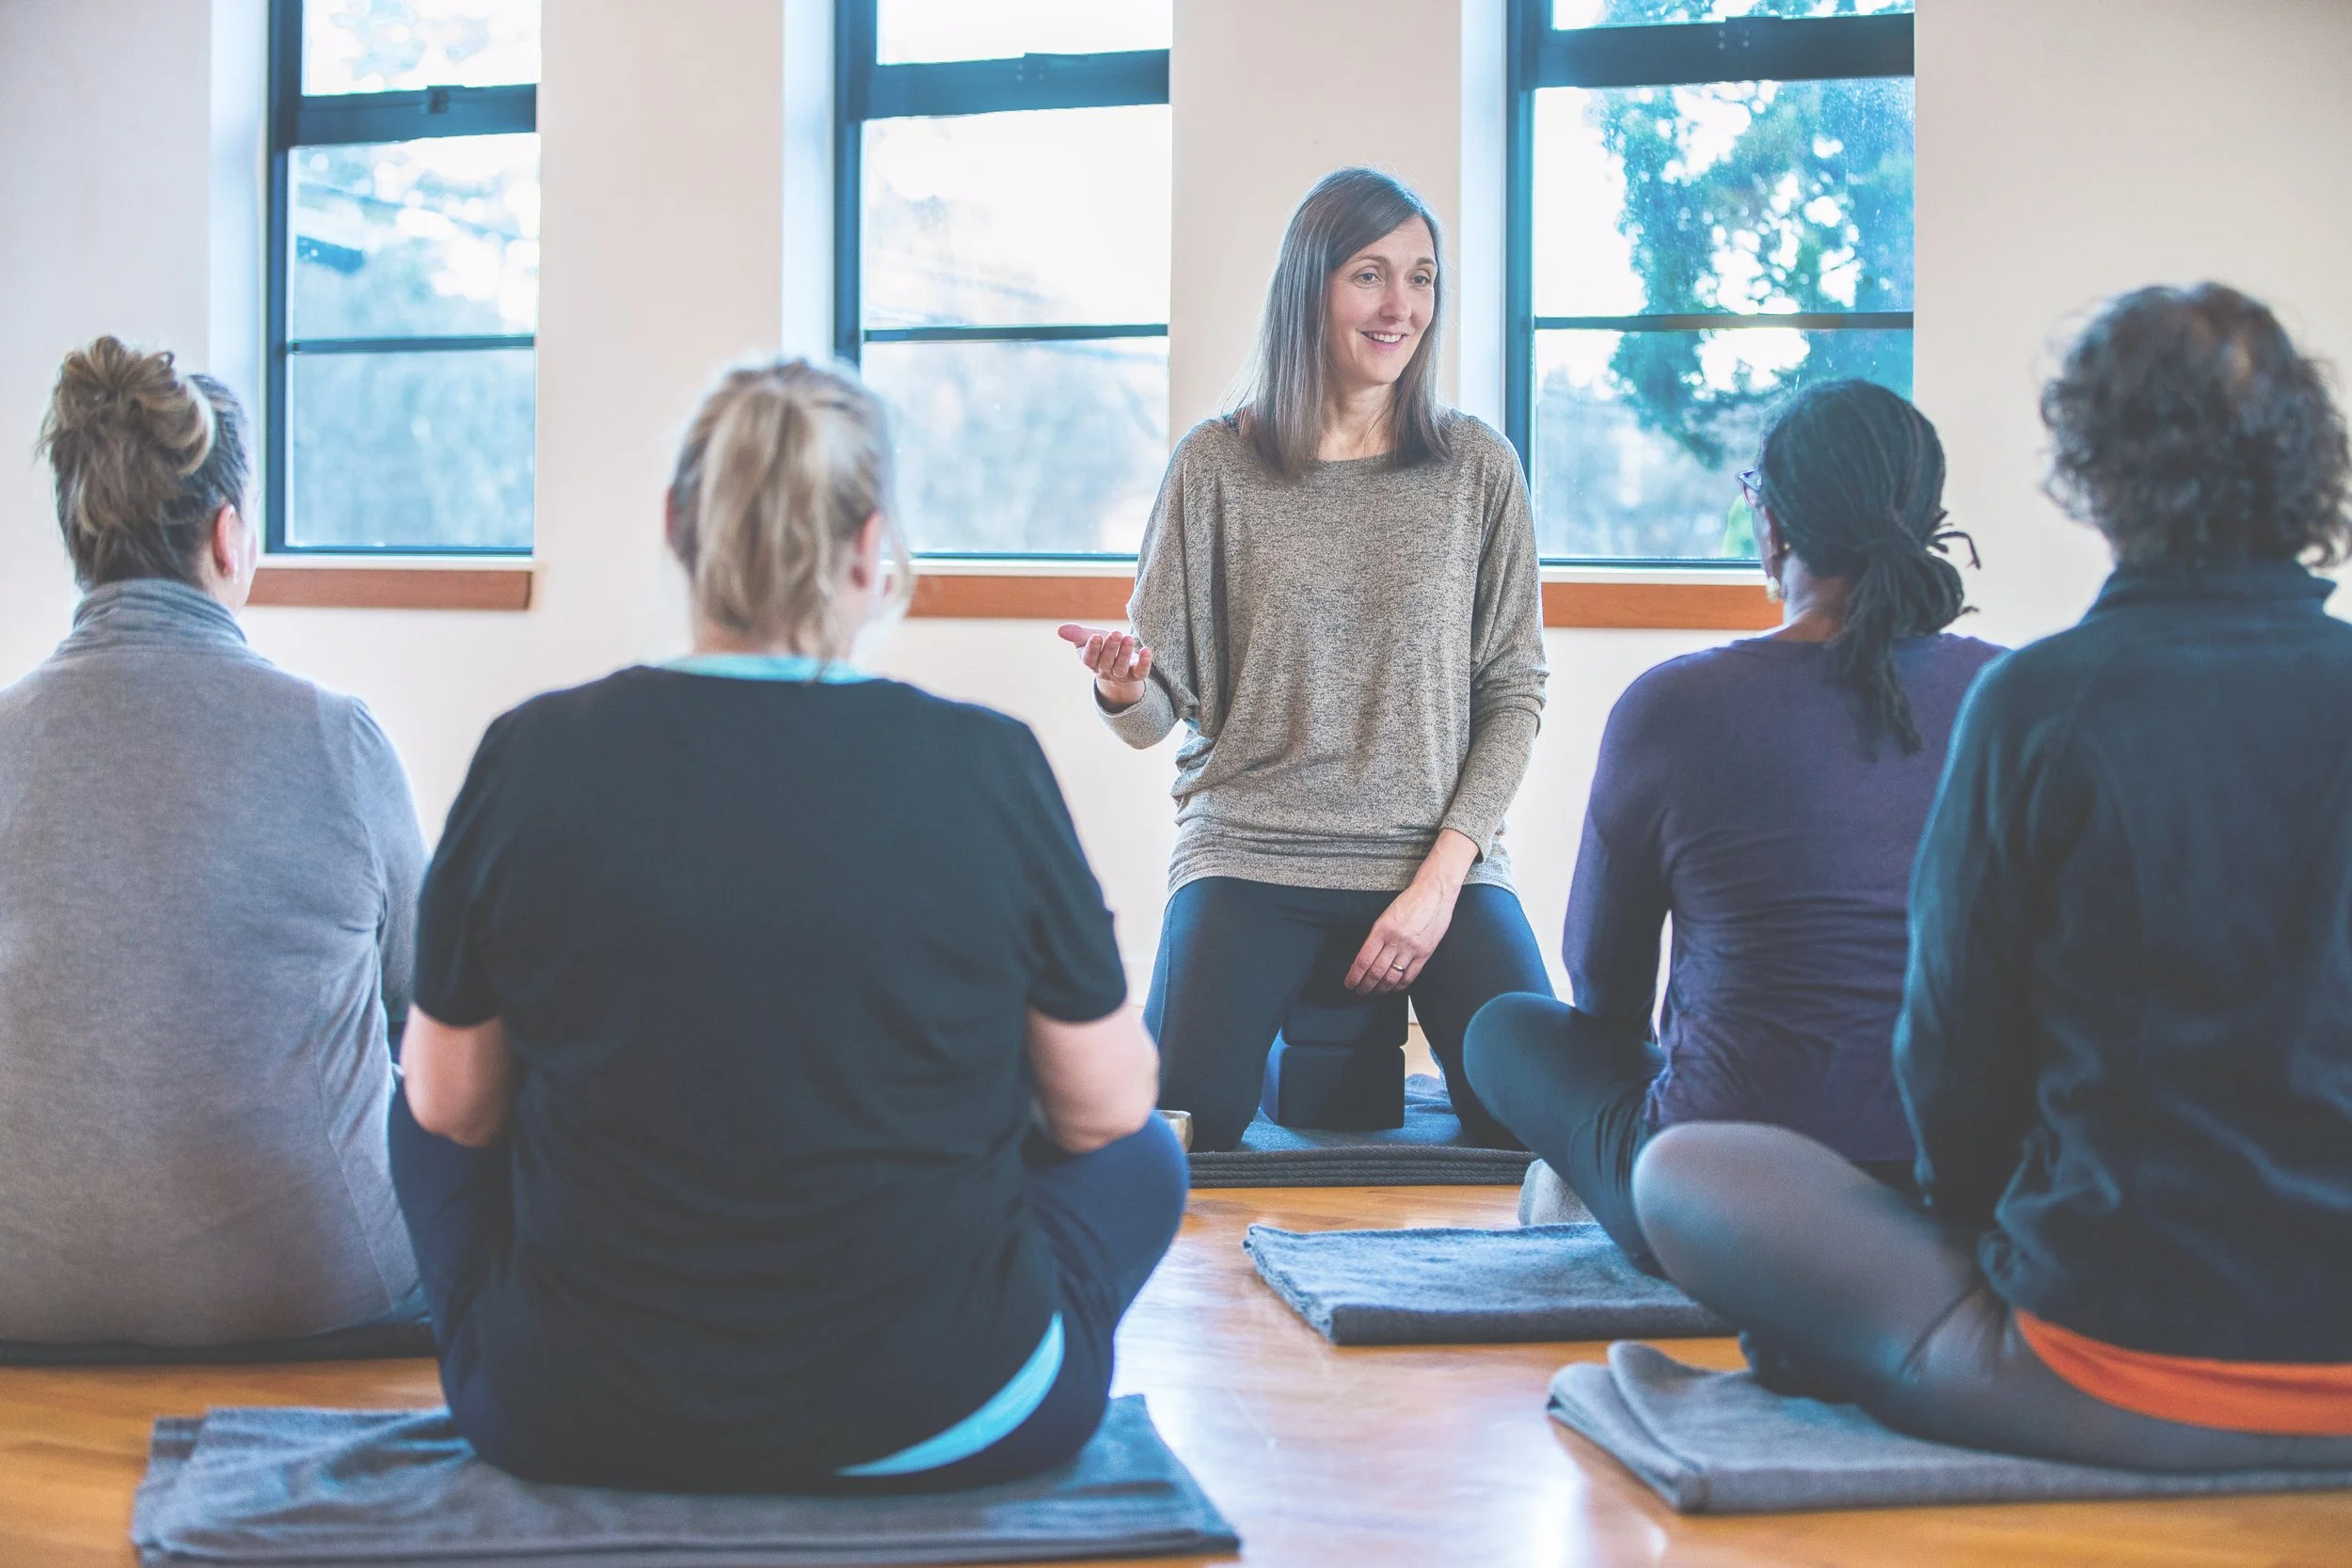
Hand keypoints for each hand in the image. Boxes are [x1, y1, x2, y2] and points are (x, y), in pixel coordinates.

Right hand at [1057, 623, 1153, 709]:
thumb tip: (1060, 630)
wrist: (1118, 661)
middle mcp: (1104, 670)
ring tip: (1128, 638)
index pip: (1089, 658)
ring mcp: (1120, 675)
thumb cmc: (1101, 646)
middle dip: (1111, 648)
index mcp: (1090, 661)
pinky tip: (1146, 650)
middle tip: (1116, 633)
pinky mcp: (1135, 675)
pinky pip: (1140, 673)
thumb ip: (1077, 634)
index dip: (1092, 648)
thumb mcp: (1089, 637)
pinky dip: (1144, 663)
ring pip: (1120, 668)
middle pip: (1106, 662)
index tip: (1096, 636)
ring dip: (1124, 653)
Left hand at [1345, 831, 1480, 993]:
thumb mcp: (1386, 915)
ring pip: (1392, 977)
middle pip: (1376, 972)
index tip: (1350, 983)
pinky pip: (1410, 976)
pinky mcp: (1425, 953)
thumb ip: (1377, 936)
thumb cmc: (1410, 901)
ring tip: (1374, 992)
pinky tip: (1393, 988)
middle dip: (1365, 986)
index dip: (1354, 976)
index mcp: (1382, 929)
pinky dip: (1400, 986)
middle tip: (1359, 991)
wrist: (1434, 892)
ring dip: (1381, 989)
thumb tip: (1365, 958)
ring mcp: (1412, 948)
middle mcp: (1396, 940)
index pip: (1363, 960)